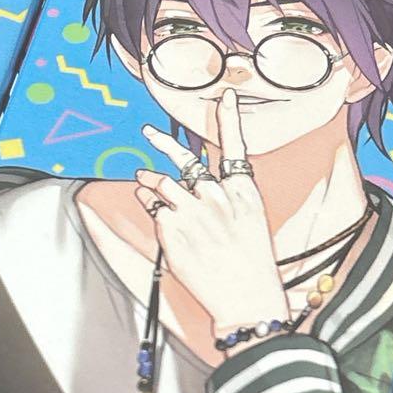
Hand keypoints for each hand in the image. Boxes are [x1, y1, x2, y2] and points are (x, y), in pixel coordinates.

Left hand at [134, 89, 289, 336]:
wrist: (246, 297)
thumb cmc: (250, 263)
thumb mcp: (249, 221)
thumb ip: (226, 197)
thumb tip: (194, 183)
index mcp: (243, 191)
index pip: (235, 145)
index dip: (228, 117)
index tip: (223, 95)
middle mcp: (218, 196)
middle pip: (186, 160)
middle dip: (163, 142)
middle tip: (148, 130)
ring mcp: (193, 211)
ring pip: (163, 182)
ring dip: (150, 177)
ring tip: (142, 175)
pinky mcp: (172, 227)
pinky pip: (153, 207)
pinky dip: (148, 203)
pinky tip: (148, 204)